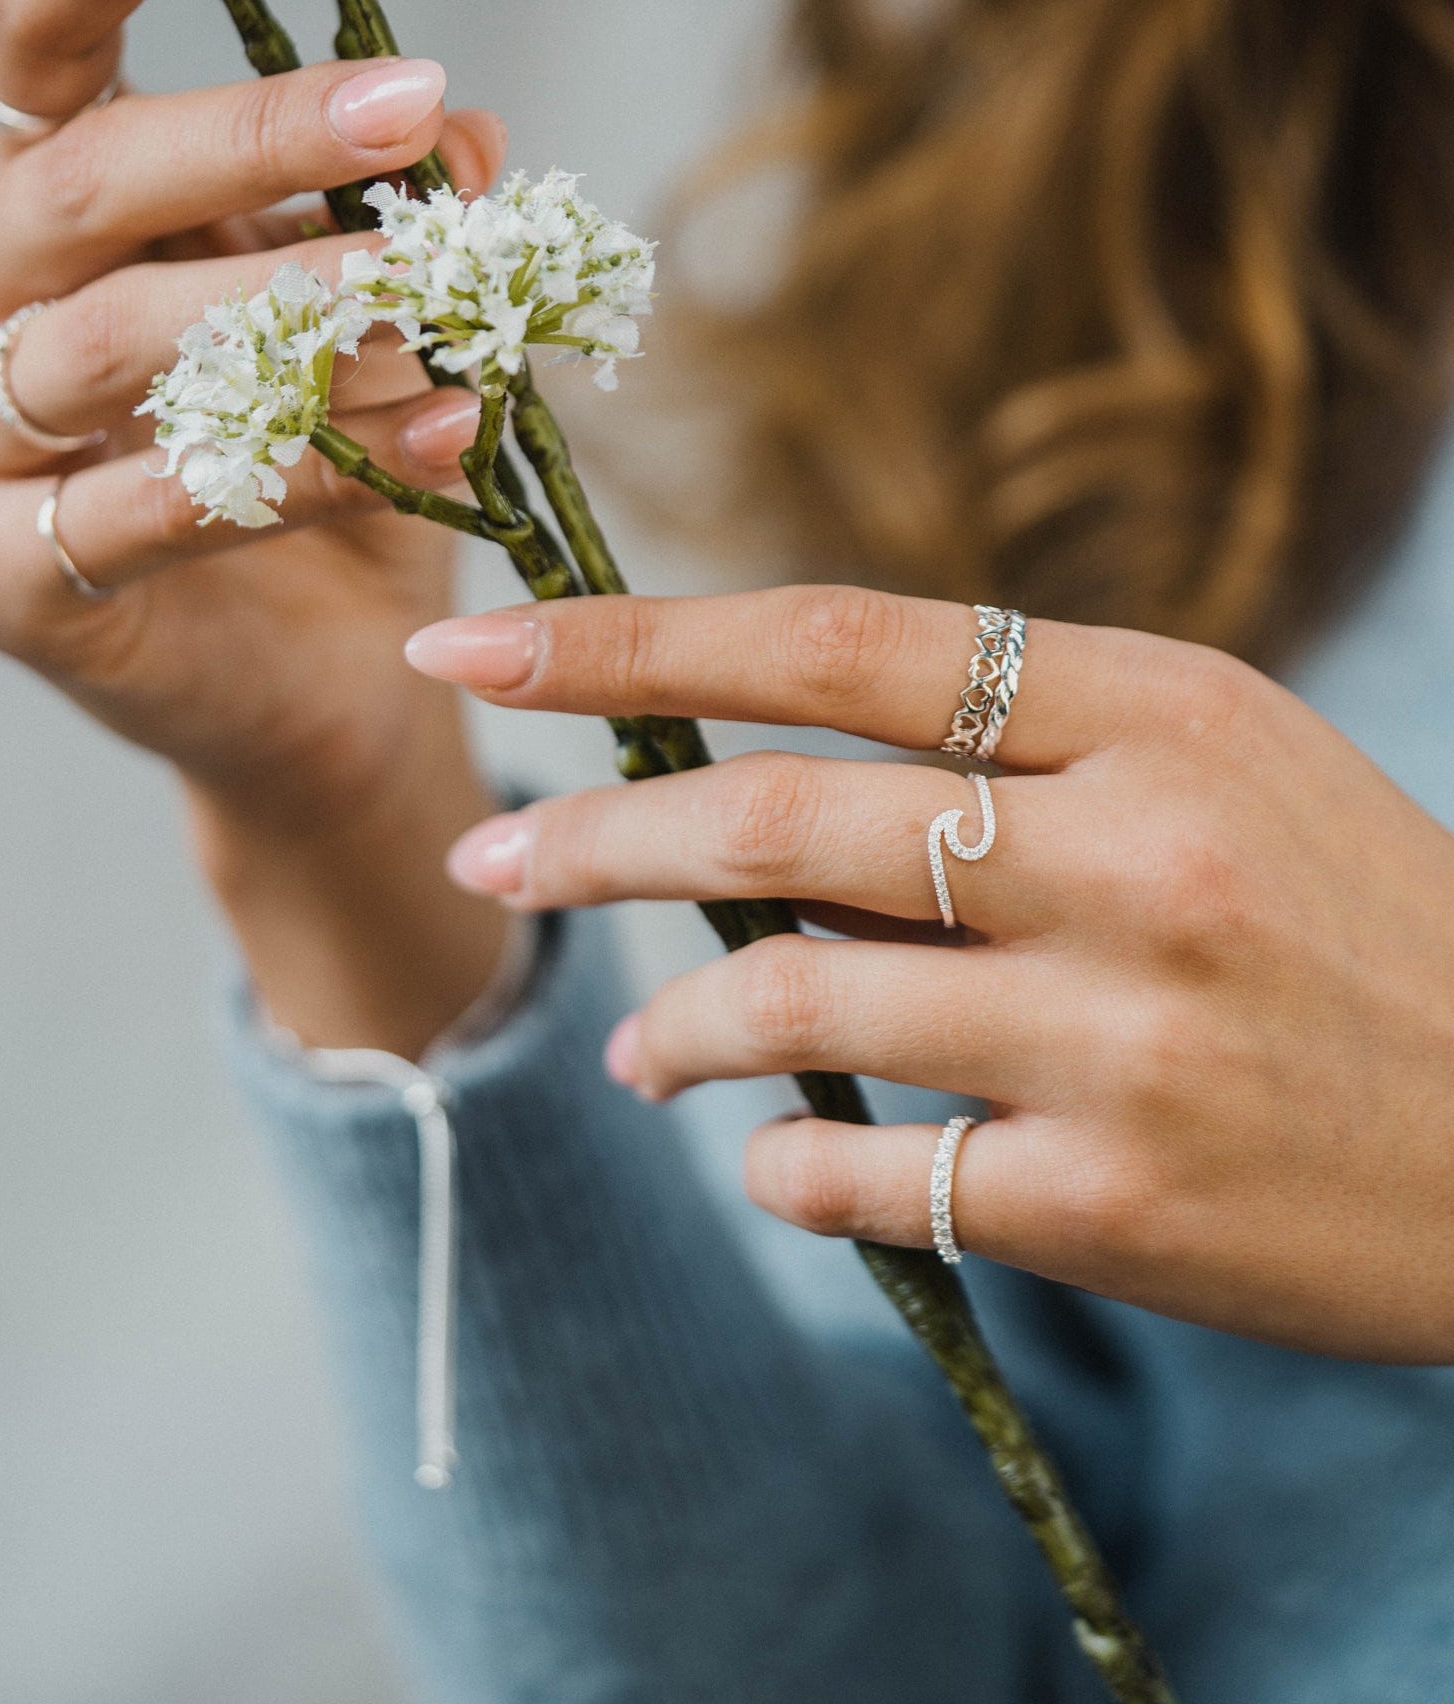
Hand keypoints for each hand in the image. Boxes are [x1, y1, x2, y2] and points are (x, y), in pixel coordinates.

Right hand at [0, 0, 507, 1050]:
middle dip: (259, 136)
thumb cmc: (335, 483)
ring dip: (302, 312)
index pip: (30, 56)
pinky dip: (305, 468)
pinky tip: (445, 435)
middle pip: (84, 185)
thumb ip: (394, 221)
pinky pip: (145, 505)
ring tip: (448, 300)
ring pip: (119, 343)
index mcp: (31, 212)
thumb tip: (464, 126)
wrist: (317, 690)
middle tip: (411, 107)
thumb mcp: (373, 324)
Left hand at [407, 586, 1453, 1361]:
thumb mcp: (1222, 770)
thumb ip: (1008, 757)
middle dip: (596, 836)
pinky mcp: (1117, 1203)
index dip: (634, 641)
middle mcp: (1137, 858)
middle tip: (487, 853)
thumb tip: (758, 780)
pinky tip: (780, 1156)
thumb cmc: (1362, 925)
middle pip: (779, 823)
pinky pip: (869, 1177)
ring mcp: (1124, 1038)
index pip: (836, 644)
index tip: (481, 650)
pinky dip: (789, 1167)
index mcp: (1161, 710)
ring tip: (643, 1051)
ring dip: (680, 1027)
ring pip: (797, 1006)